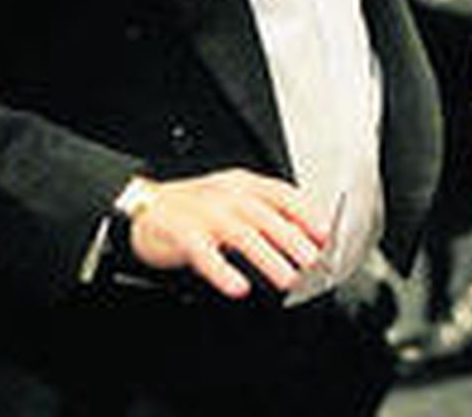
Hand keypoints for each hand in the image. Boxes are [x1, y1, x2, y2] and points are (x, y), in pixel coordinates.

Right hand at [124, 168, 329, 299]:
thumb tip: (304, 232)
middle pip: (268, 217)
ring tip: (287, 279)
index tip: (325, 235)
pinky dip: (223, 271)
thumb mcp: (233, 198)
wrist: (146, 207)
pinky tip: (238, 287)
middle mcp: (228, 195)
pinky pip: (205, 254)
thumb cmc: (195, 207)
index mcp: (244, 184)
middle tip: (314, 263)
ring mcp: (205, 214)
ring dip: (269, 259)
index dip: (307, 214)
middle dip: (295, 241)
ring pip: (243, 235)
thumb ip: (265, 210)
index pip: (283, 195)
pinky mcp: (183, 234)